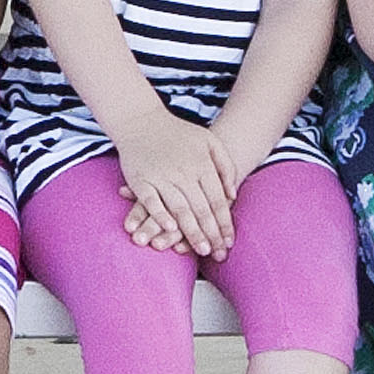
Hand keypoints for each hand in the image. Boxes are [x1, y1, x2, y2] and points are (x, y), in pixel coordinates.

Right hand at [114, 114, 239, 261]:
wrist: (140, 120)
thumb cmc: (177, 133)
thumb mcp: (209, 141)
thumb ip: (225, 166)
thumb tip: (233, 195)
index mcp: (201, 163)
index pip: (217, 199)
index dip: (224, 223)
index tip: (229, 241)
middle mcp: (183, 171)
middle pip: (202, 208)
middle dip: (211, 233)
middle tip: (218, 253)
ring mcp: (161, 175)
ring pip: (180, 209)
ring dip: (192, 231)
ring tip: (201, 250)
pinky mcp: (141, 179)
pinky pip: (152, 202)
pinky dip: (162, 216)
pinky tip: (171, 230)